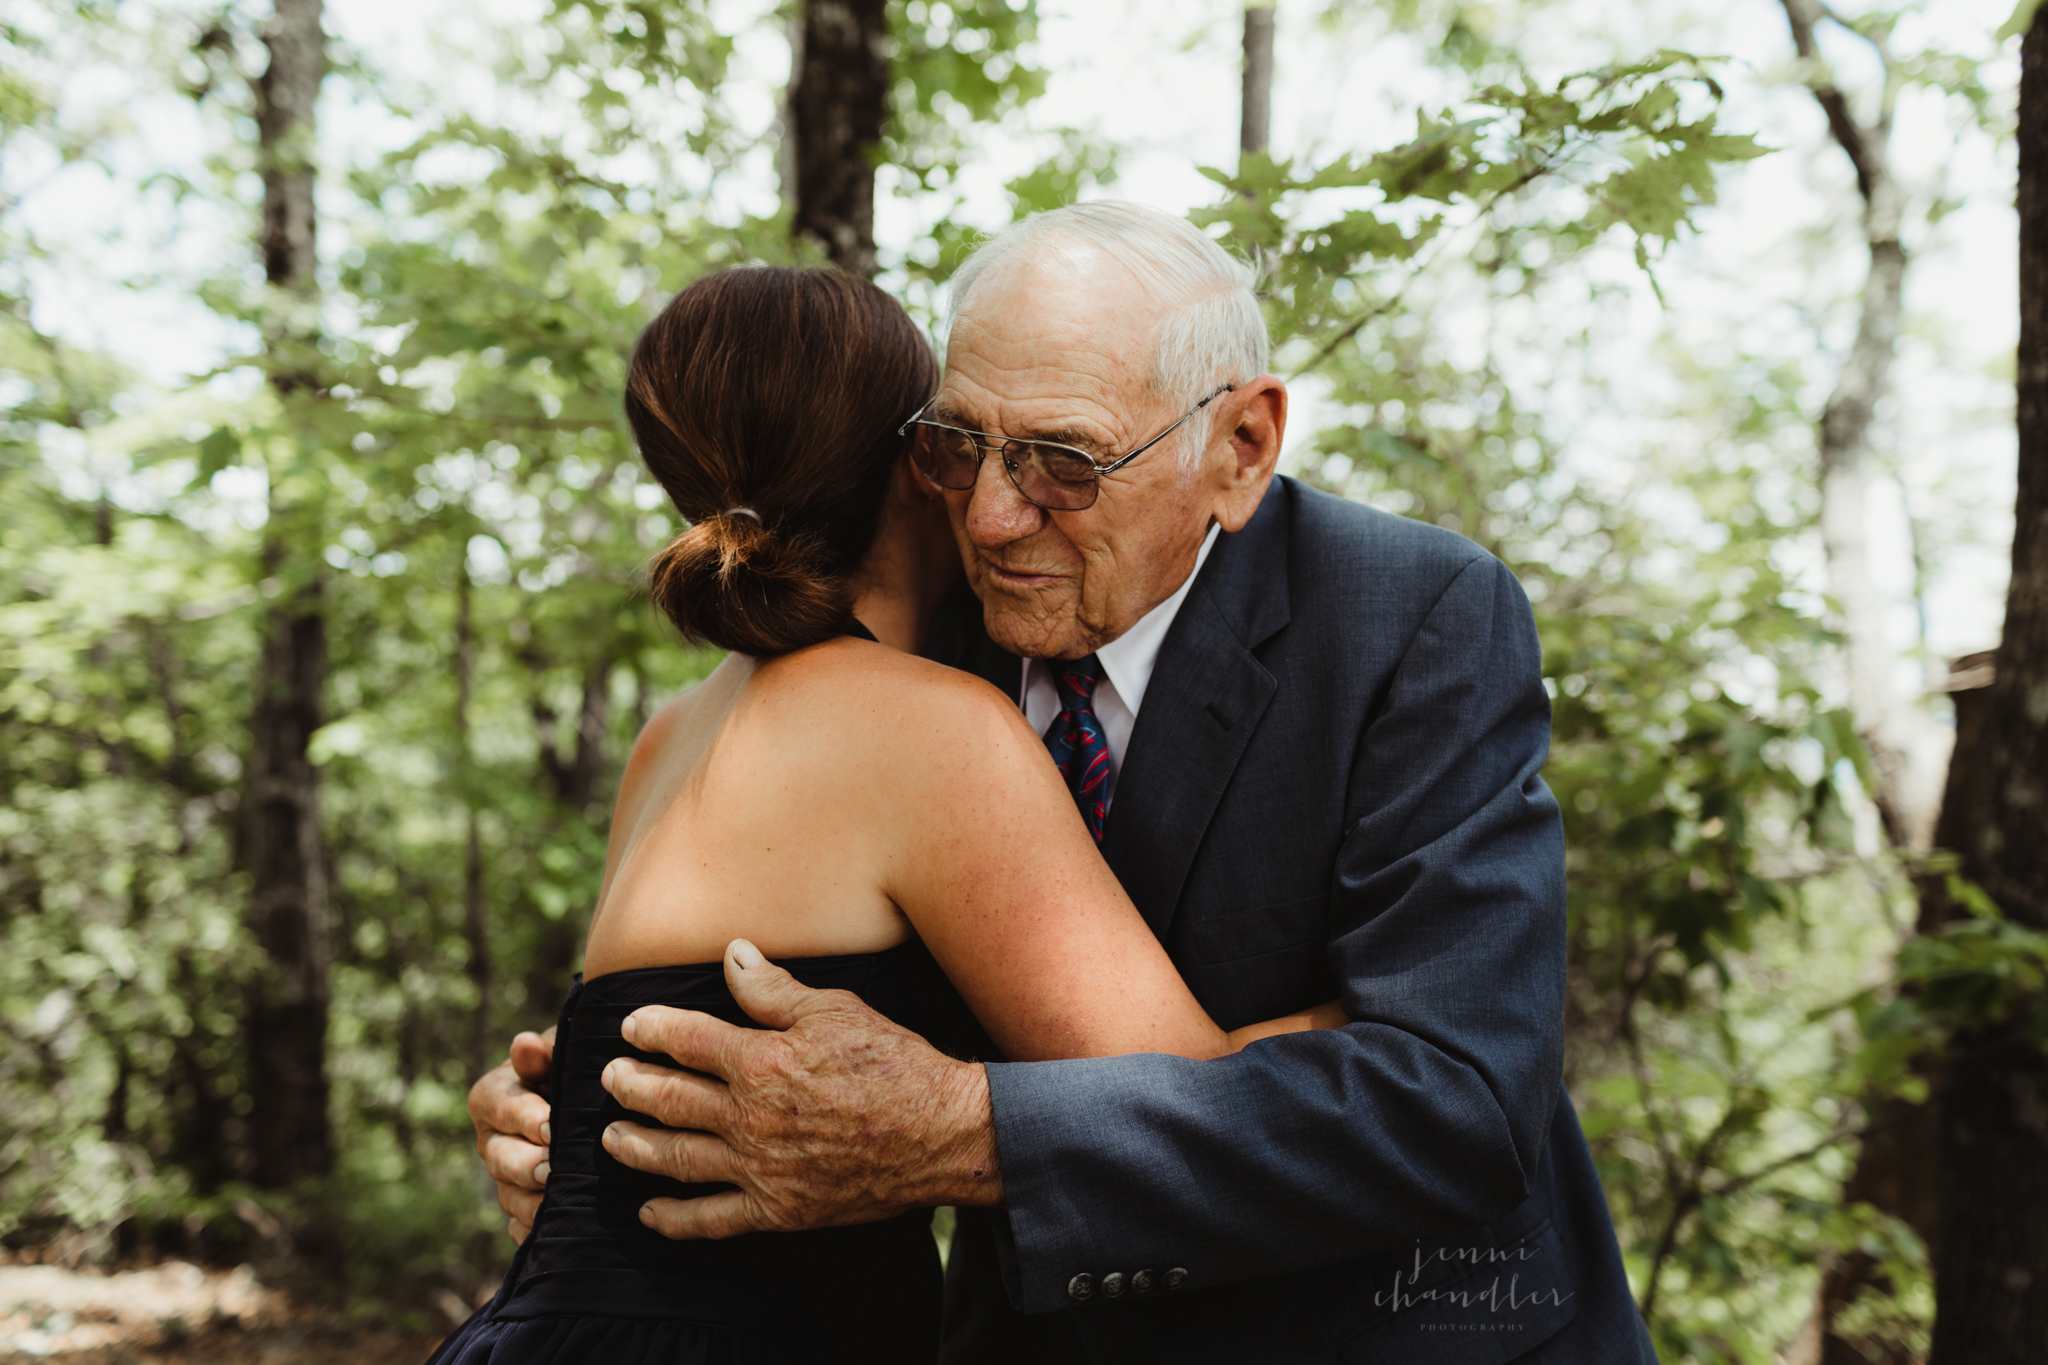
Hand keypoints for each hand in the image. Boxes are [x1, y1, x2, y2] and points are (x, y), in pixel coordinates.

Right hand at [468, 1026, 555, 1244]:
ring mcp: (506, 1178)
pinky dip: (538, 1231)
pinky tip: (564, 1230)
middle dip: (527, 1165)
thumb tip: (524, 1045)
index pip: (499, 1107)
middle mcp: (492, 1140)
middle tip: (553, 1169)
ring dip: (534, 1203)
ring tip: (562, 1202)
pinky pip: (521, 1229)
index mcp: (493, 1097)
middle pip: (500, 1159)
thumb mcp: (561, 1051)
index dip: (524, 1118)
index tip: (550, 1126)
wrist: (588, 1102)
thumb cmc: (572, 1067)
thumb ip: (544, 1051)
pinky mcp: (523, 1206)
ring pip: (510, 1197)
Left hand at [599, 939, 1002, 1240]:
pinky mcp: (777, 1211)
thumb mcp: (836, 1009)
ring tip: (610, 1138)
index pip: (686, 1040)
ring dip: (636, 1146)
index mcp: (760, 1060)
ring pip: (677, 1158)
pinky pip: (711, 1219)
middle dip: (630, 1085)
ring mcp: (759, 1168)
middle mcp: (748, 1117)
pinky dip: (674, 1219)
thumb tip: (732, 954)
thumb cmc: (893, 1063)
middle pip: (669, 1099)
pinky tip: (649, 1213)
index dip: (651, 1030)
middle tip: (608, 1078)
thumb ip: (774, 989)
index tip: (630, 1026)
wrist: (940, 1135)